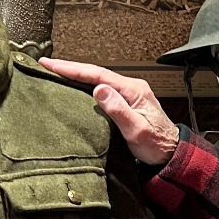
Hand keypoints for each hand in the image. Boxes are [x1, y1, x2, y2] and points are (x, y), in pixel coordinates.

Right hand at [38, 57, 179, 164]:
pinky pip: (103, 88)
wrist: (172, 154)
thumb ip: (118, 110)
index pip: (97, 74)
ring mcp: (130, 94)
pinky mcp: (127, 102)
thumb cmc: (157, 145)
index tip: (51, 65)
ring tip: (55, 72)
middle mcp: (131, 87)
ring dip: (77, 75)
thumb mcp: (136, 130)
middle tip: (46, 64)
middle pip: (96, 73)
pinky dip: (86, 85)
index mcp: (133, 90)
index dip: (72, 69)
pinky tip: (75, 87)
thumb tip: (99, 89)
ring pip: (98, 79)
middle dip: (70, 68)